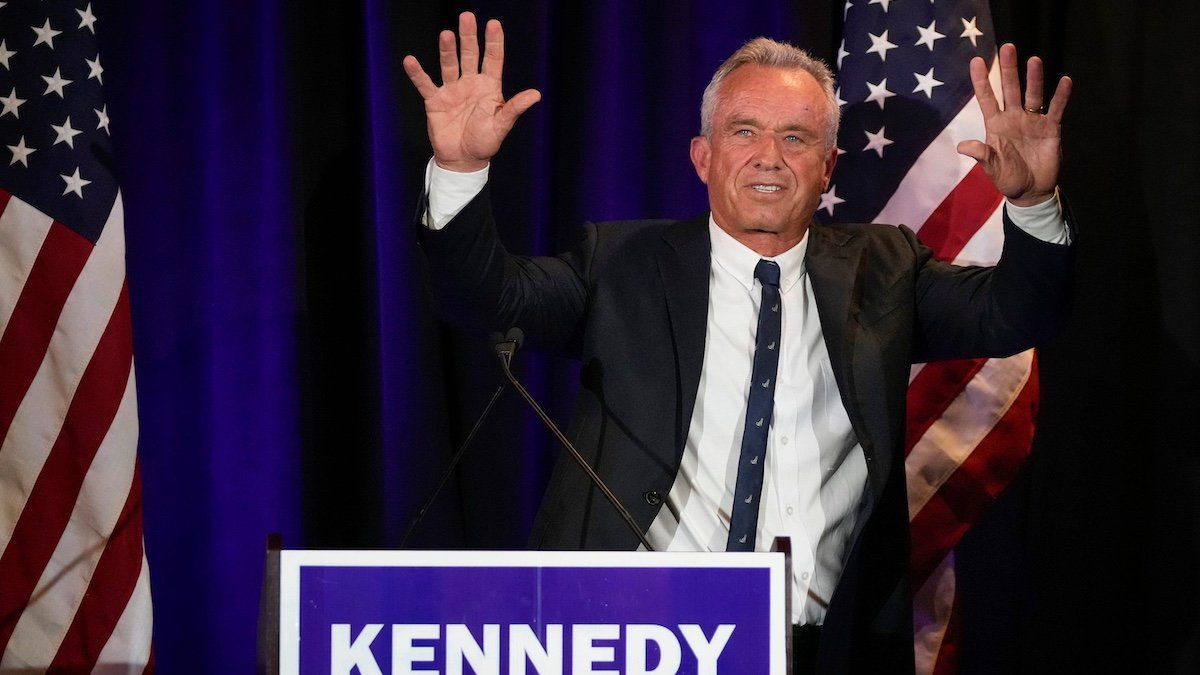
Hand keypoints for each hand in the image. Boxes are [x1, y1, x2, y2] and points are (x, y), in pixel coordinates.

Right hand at [403, 12, 540, 172]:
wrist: (463, 160)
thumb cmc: (485, 142)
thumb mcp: (501, 125)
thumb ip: (514, 108)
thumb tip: (536, 94)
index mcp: (489, 87)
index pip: (493, 59)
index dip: (493, 42)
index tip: (493, 24)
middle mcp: (470, 83)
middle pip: (469, 55)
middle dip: (468, 37)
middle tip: (466, 17)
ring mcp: (452, 90)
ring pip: (449, 65)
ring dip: (447, 50)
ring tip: (446, 34)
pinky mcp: (435, 101)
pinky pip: (425, 84)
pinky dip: (417, 74)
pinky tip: (410, 61)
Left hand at [957, 43, 1071, 206]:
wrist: (1031, 191)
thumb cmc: (1008, 178)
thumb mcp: (992, 168)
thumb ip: (981, 154)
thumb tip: (963, 146)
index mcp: (996, 125)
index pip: (987, 98)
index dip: (981, 80)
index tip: (976, 60)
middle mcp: (1014, 118)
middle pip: (1011, 89)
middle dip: (1009, 69)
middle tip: (1009, 47)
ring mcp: (1033, 121)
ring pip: (1033, 94)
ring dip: (1034, 78)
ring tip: (1034, 60)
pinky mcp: (1051, 128)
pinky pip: (1056, 109)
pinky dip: (1061, 96)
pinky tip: (1065, 81)